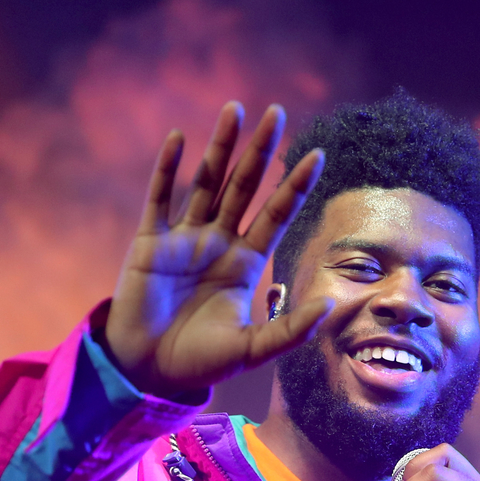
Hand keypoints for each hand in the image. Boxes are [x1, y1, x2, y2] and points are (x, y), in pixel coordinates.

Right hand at [104, 102, 331, 395]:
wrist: (149, 371)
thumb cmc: (200, 362)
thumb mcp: (253, 350)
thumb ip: (290, 329)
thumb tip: (330, 307)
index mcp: (245, 264)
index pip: (276, 214)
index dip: (294, 186)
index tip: (318, 156)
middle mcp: (218, 243)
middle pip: (244, 186)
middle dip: (260, 150)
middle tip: (277, 112)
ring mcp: (184, 238)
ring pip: (206, 182)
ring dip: (220, 146)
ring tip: (236, 109)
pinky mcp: (150, 242)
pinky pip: (160, 197)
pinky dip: (168, 167)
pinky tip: (180, 138)